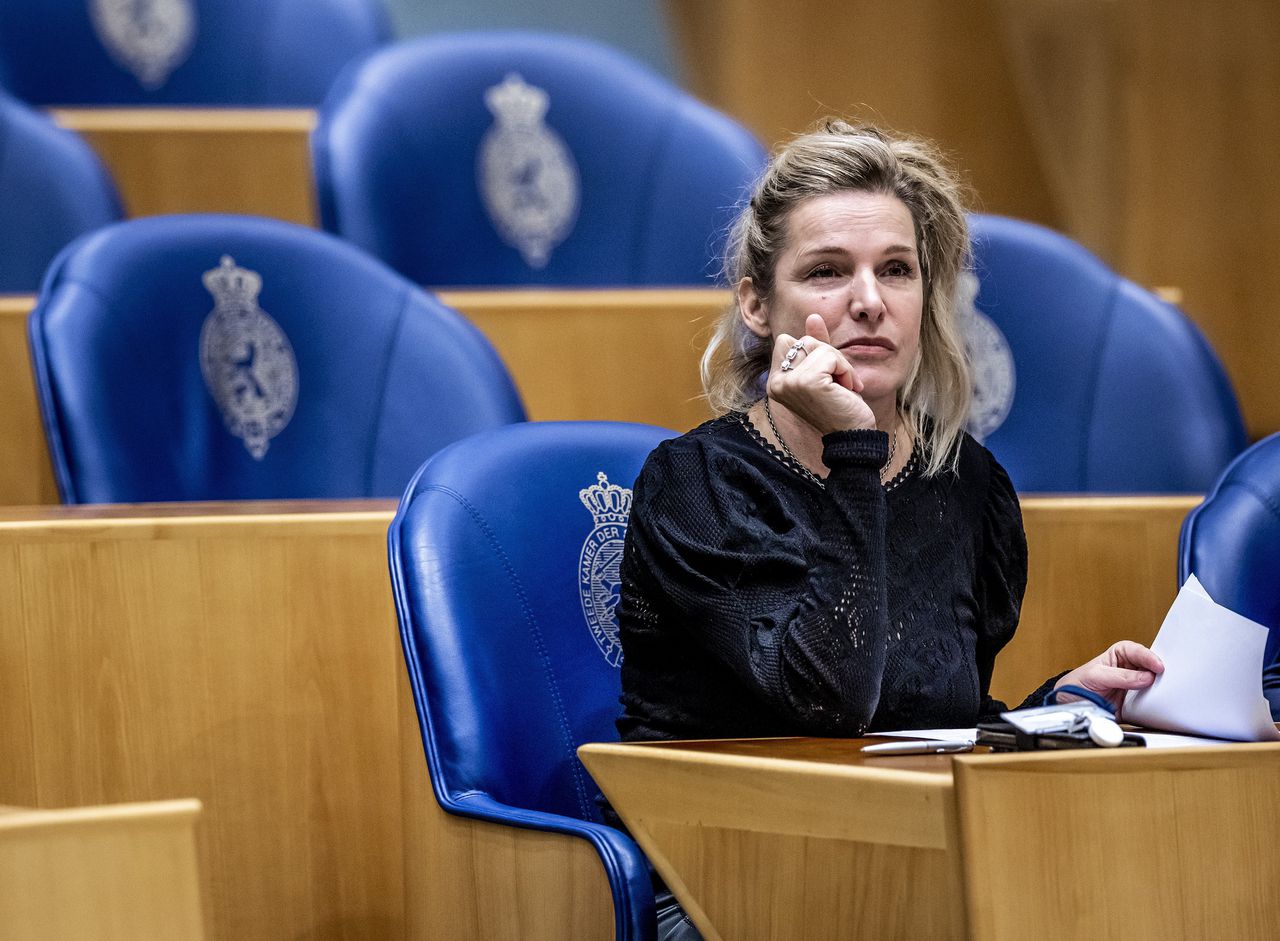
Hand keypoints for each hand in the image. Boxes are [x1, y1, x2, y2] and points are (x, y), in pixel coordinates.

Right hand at [766, 314, 875, 433]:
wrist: (853, 436)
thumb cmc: (840, 407)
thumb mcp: (827, 371)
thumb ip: (817, 346)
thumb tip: (813, 316)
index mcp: (775, 381)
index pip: (786, 341)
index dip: (813, 352)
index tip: (826, 378)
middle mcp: (775, 383)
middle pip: (803, 340)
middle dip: (828, 355)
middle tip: (838, 382)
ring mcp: (789, 382)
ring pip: (818, 346)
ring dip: (840, 364)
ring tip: (843, 387)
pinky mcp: (807, 382)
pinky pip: (831, 356)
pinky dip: (845, 369)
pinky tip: (847, 390)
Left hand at [1053, 641, 1163, 718]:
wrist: (1067, 706)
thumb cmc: (1077, 685)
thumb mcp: (1094, 677)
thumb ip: (1119, 676)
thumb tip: (1145, 677)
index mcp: (1118, 655)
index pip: (1136, 651)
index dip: (1148, 657)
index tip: (1158, 666)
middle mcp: (1129, 670)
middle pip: (1150, 667)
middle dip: (1159, 671)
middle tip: (1169, 678)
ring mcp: (1134, 688)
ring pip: (1153, 685)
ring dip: (1160, 688)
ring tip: (1167, 691)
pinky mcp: (1135, 706)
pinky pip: (1149, 704)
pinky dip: (1156, 705)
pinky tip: (1161, 705)